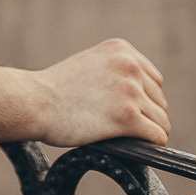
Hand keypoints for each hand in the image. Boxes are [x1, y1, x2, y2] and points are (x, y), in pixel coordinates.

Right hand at [32, 38, 168, 147]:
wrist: (34, 102)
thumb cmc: (56, 88)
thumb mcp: (91, 63)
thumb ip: (117, 71)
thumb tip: (143, 96)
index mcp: (121, 49)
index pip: (154, 80)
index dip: (142, 98)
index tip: (125, 110)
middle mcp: (129, 65)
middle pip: (159, 100)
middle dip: (145, 115)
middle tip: (119, 126)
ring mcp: (130, 90)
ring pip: (161, 120)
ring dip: (146, 131)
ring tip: (124, 137)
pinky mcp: (127, 117)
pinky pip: (158, 136)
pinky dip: (151, 145)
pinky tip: (135, 146)